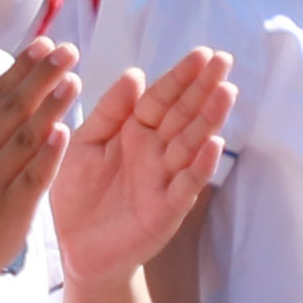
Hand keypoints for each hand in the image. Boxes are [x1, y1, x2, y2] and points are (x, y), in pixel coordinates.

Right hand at [0, 40, 86, 281]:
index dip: (22, 65)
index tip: (47, 42)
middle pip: (13, 108)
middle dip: (42, 77)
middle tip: (69, 51)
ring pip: (24, 138)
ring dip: (49, 108)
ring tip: (73, 81)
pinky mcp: (9, 208)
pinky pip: (31, 177)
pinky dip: (46, 155)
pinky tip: (63, 134)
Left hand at [41, 52, 232, 285]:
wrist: (76, 249)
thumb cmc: (80, 195)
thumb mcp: (84, 145)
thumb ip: (108, 112)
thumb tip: (136, 73)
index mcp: (133, 132)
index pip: (160, 98)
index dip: (179, 77)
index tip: (202, 53)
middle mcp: (155, 152)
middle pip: (182, 115)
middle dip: (203, 88)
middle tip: (224, 60)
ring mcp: (164, 180)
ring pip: (190, 144)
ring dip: (209, 119)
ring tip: (226, 92)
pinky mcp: (165, 211)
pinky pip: (185, 185)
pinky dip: (199, 166)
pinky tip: (214, 145)